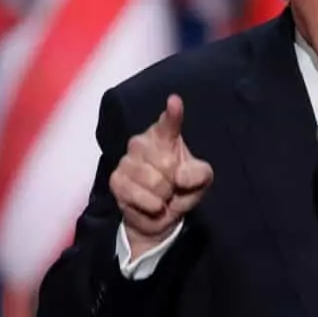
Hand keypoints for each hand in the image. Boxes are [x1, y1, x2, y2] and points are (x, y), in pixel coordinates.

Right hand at [109, 94, 213, 256]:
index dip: (172, 113)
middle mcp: (142, 142)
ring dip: (164, 196)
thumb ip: (198, 174)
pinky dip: (151, 206)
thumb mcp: (201, 180)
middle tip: (172, 185)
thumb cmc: (181, 188)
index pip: (169, 123)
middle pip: (166, 162)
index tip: (174, 101)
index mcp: (164, 135)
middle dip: (175, 181)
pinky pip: (138, 195)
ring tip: (162, 195)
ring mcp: (126, 160)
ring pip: (153, 181)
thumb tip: (180, 176)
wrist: (159, 215)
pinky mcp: (116, 180)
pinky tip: (151, 204)